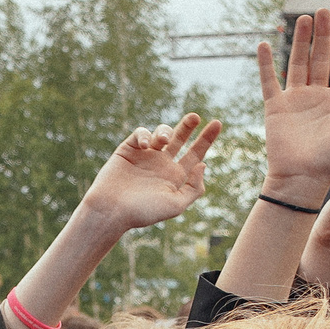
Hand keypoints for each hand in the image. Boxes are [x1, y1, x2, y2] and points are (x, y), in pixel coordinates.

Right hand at [77, 115, 223, 234]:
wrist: (112, 210)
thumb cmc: (143, 211)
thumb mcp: (175, 204)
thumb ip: (193, 188)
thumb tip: (203, 164)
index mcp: (175, 177)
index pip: (195, 154)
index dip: (206, 139)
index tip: (217, 123)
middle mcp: (162, 164)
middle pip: (180, 139)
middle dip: (188, 126)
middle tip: (196, 117)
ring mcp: (145, 156)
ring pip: (162, 133)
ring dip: (166, 132)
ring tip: (164, 141)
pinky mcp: (128, 149)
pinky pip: (141, 133)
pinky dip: (145, 135)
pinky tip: (146, 145)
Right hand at [257, 14, 329, 200]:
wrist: (303, 177)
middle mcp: (318, 96)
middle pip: (321, 57)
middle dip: (324, 34)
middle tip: (324, 11)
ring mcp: (296, 100)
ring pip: (298, 62)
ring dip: (300, 40)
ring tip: (304, 18)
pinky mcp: (276, 107)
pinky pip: (270, 81)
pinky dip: (266, 63)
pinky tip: (265, 44)